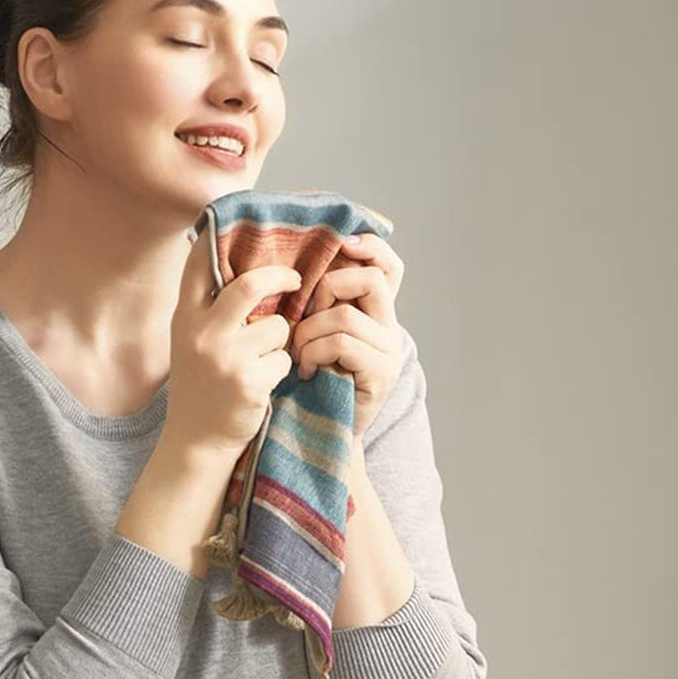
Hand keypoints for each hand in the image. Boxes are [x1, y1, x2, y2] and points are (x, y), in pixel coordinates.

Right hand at [162, 236, 300, 460]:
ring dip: (282, 342)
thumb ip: (211, 309)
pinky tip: (265, 385)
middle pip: (252, 284)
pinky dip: (283, 370)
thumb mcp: (192, 342)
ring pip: (278, 327)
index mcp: (185, 318)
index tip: (246, 227)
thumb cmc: (202, 388)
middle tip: (296, 278)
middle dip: (281, 277)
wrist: (196, 442)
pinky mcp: (249, 382)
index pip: (200, 264)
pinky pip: (285, 359)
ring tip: (265, 361)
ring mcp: (225, 357)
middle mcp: (201, 333)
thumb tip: (242, 268)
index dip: (221, 239)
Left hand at [290, 232, 405, 438]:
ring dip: (309, 332)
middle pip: (371, 279)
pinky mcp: (382, 373)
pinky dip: (315, 352)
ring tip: (298, 355)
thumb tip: (288, 264)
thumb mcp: (309, 334)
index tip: (344, 243)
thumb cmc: (305, 382)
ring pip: (345, 315)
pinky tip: (307, 371)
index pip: (389, 266)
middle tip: (306, 316)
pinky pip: (343, 343)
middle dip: (329, 289)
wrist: (317, 435)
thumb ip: (313, 303)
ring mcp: (389, 351)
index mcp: (374, 313)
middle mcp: (389, 328)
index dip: (372, 247)